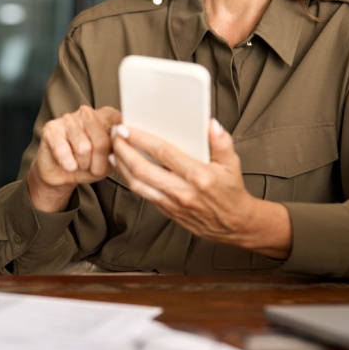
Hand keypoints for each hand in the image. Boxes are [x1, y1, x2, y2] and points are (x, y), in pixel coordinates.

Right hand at [27, 105, 121, 211]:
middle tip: (94, 168)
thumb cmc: (88, 164)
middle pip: (101, 142)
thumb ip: (120, 152)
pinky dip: (68, 164)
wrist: (61, 173)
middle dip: (99, 164)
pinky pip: (64, 151)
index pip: (120, 130)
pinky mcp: (51, 128)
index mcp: (107, 116)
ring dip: (83, 164)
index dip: (118, 152)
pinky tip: (67, 163)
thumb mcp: (110, 161)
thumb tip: (124, 149)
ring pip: (83, 148)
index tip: (114, 159)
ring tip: (79, 163)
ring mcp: (69, 118)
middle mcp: (88, 112)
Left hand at [110, 119, 290, 258]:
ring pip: (138, 184)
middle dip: (124, 151)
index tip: (127, 129)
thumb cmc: (231, 191)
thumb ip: (221, 142)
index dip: (142, 140)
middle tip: (115, 136)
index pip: (163, 153)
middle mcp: (183, 191)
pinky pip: (143, 194)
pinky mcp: (167, 211)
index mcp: (198, 176)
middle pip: (142, 169)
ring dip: (122, 167)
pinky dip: (130, 180)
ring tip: (114, 151)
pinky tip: (124, 168)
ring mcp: (173, 203)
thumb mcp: (232, 163)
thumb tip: (211, 124)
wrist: (234, 224)